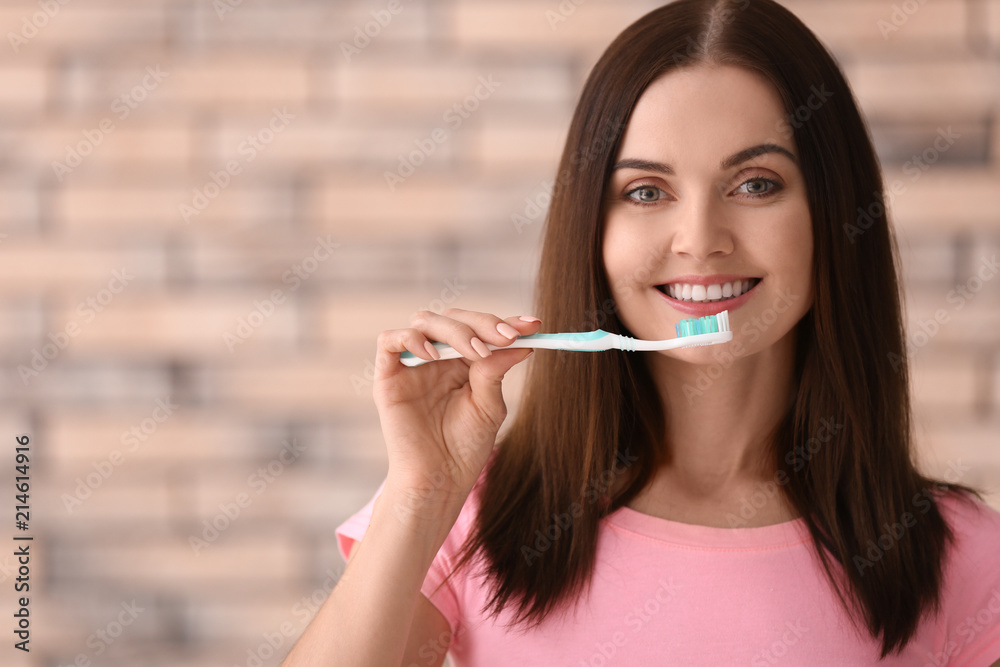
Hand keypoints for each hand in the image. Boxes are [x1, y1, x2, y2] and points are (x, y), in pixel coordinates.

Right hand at [373, 308, 540, 517]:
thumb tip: (521, 342)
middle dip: (482, 323)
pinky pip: (389, 341)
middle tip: (506, 337)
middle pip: (453, 318)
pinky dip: (411, 339)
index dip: (504, 322)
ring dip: (455, 330)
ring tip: (477, 353)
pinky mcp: (388, 377)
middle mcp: (438, 357)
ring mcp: (412, 365)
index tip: (533, 325)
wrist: (438, 480)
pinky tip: (434, 356)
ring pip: (424, 321)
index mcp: (463, 362)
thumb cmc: (464, 448)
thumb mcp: (489, 406)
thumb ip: (496, 371)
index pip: (481, 329)